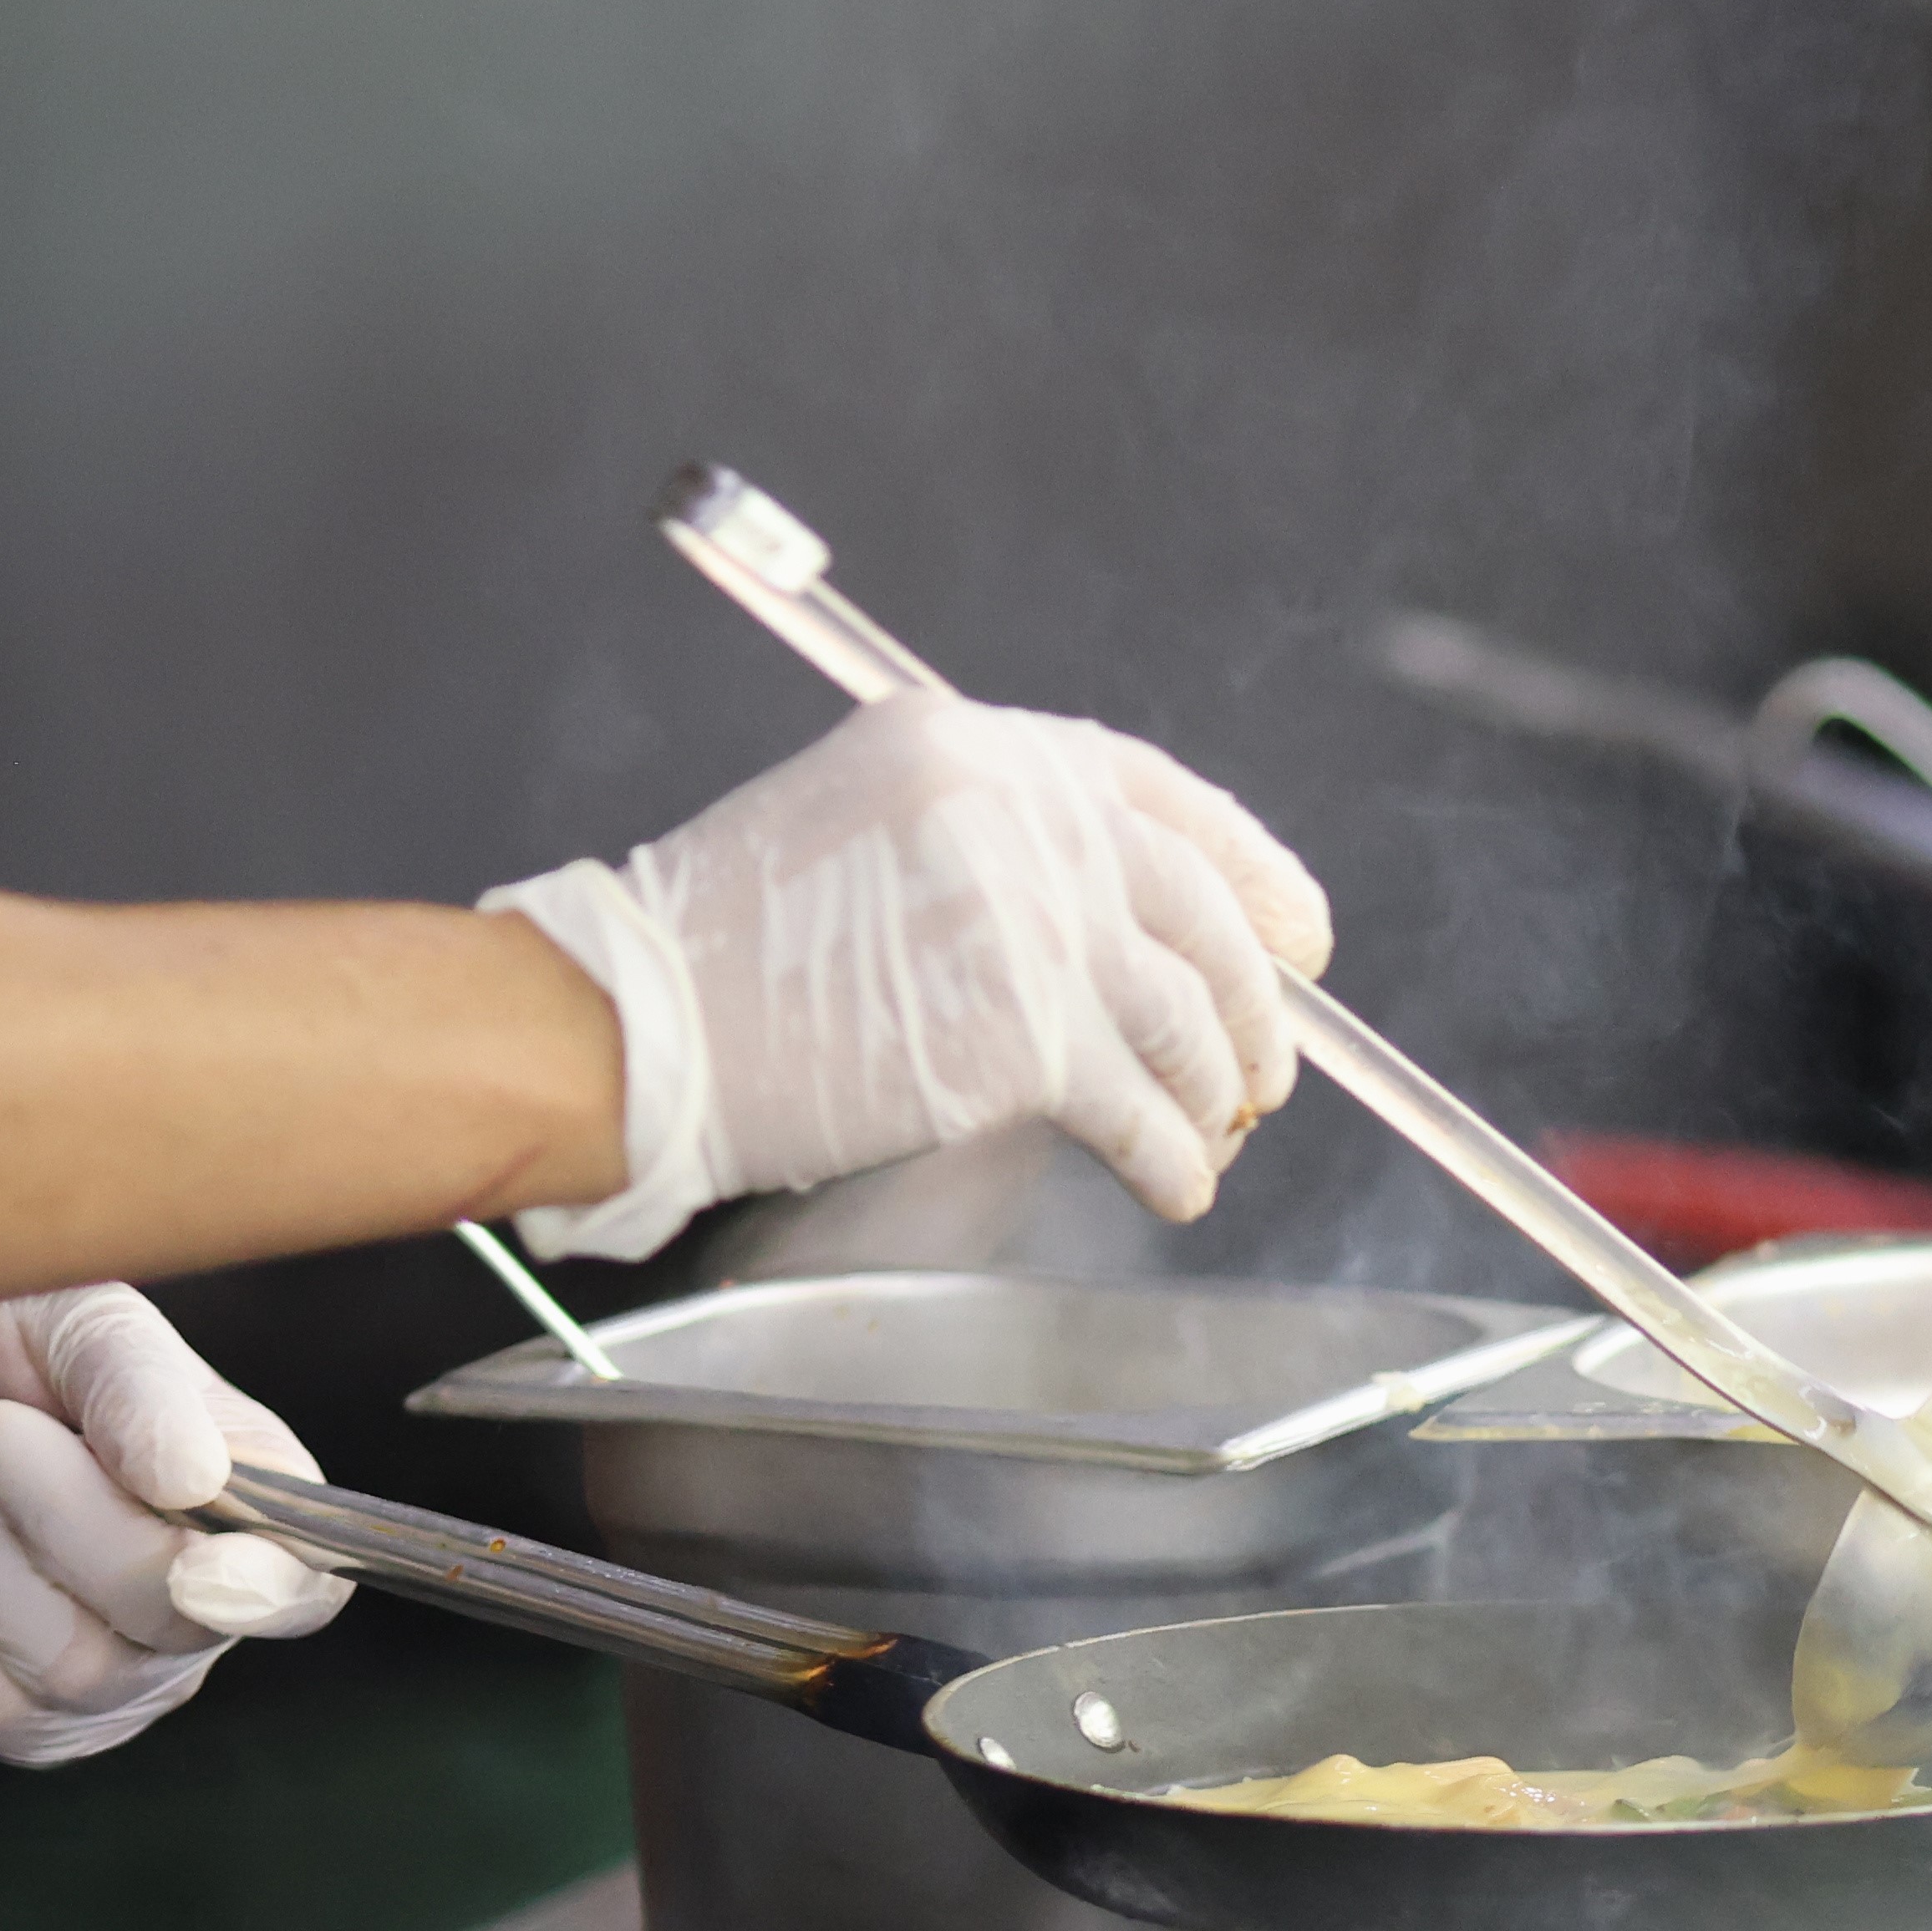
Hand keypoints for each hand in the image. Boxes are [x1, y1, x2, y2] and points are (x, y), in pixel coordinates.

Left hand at [0, 1287, 345, 1763]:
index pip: (304, 1582)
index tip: (197, 1563)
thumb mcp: (56, 1313)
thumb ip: (134, 1381)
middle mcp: (194, 1601)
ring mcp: (110, 1676)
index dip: (268, 1589)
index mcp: (243, 1494)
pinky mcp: (18, 1721)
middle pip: (170, 1617)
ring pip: (69, 1666)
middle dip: (59, 1516)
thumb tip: (194, 1478)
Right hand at [480, 693, 1332, 1260]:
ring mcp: (1026, 920)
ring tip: (1219, 1131)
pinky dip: (1172, 1153)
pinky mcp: (1021, 1033)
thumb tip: (1116, 933)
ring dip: (1218, 1085)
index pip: (1155, 795)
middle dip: (1254, 998)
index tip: (1295, 930)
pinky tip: (1176, 1183)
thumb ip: (982, 849)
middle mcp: (1012, 814)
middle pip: (1192, 904)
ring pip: (1182, 1010)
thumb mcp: (855, 829)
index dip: (1247, 868)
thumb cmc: (720, 955)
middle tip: (1272, 1061)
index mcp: (969, 747)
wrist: (636, 1024)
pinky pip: (1139, 1104)